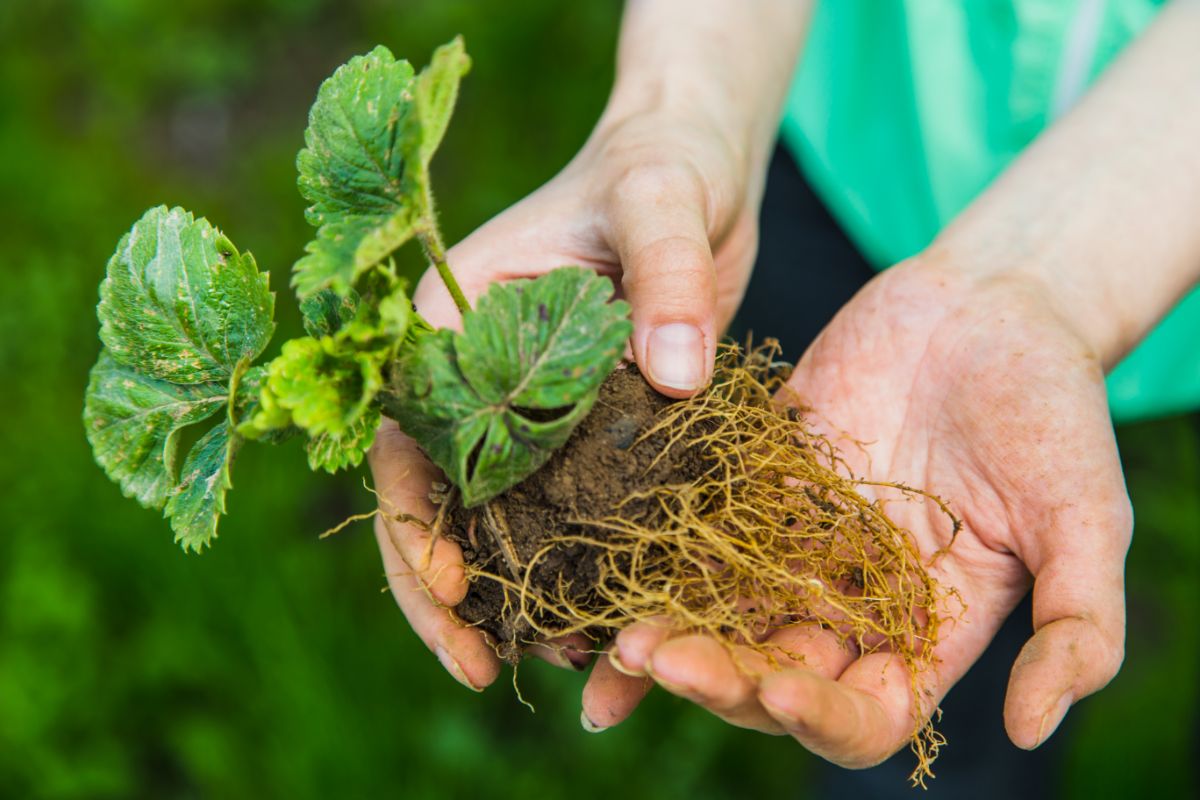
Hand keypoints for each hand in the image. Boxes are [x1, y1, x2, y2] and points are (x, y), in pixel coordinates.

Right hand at [369, 107, 764, 688]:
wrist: (692, 166)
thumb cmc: (659, 165)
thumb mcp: (660, 202)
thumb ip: (666, 279)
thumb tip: (674, 375)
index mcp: (451, 324)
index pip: (406, 440)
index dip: (417, 524)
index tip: (455, 593)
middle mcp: (473, 376)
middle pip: (434, 500)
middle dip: (446, 590)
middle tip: (480, 668)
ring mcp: (524, 406)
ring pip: (494, 518)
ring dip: (510, 592)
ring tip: (549, 659)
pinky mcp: (580, 425)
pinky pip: (563, 507)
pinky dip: (573, 563)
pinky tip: (601, 618)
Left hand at [585, 256, 1131, 766]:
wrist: (986, 304)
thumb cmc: (1052, 407)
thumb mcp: (1086, 515)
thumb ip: (1078, 622)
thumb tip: (1029, 726)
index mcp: (925, 629)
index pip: (864, 713)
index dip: (820, 719)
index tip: (782, 689)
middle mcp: (850, 600)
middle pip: (773, 674)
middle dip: (720, 679)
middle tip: (661, 656)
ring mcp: (795, 545)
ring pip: (721, 615)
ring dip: (671, 636)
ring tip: (618, 637)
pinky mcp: (753, 487)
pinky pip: (696, 536)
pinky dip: (655, 560)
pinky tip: (606, 566)